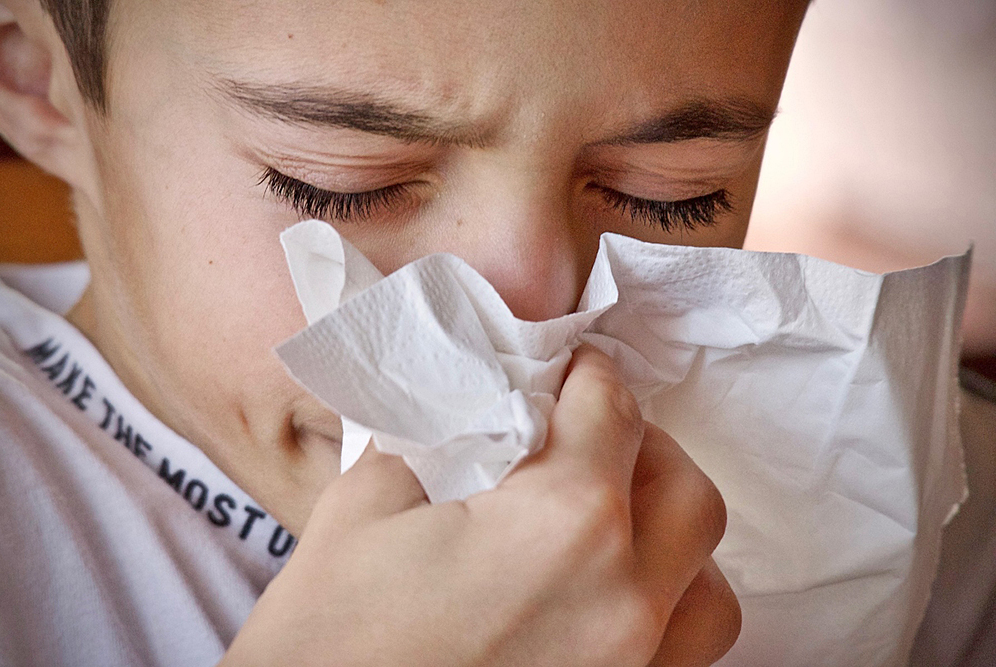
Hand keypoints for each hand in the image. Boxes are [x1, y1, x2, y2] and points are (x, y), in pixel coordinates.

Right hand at [222, 346, 738, 665]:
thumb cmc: (327, 642)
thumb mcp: (362, 509)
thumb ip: (436, 440)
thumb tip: (474, 411)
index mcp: (563, 524)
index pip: (610, 412)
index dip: (589, 376)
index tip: (572, 371)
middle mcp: (625, 600)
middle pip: (684, 490)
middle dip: (641, 447)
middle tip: (587, 439)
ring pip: (710, 585)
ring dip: (670, 537)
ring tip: (612, 525)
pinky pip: (687, 655)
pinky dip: (667, 611)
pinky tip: (607, 599)